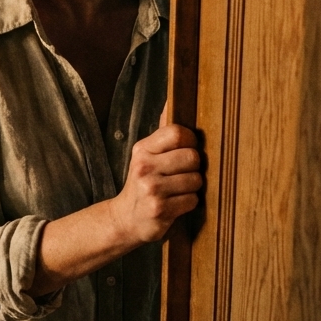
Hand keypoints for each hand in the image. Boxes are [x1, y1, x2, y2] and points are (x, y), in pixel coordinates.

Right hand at [108, 122, 202, 244]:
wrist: (125, 218)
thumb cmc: (143, 183)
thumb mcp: (146, 156)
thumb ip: (162, 133)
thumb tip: (171, 102)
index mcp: (142, 149)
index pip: (177, 133)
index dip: (191, 141)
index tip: (187, 149)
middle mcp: (144, 167)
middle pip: (192, 157)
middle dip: (194, 167)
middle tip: (183, 173)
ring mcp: (152, 189)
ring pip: (195, 180)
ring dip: (192, 187)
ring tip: (178, 190)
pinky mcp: (160, 209)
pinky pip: (192, 200)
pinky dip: (188, 203)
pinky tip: (175, 203)